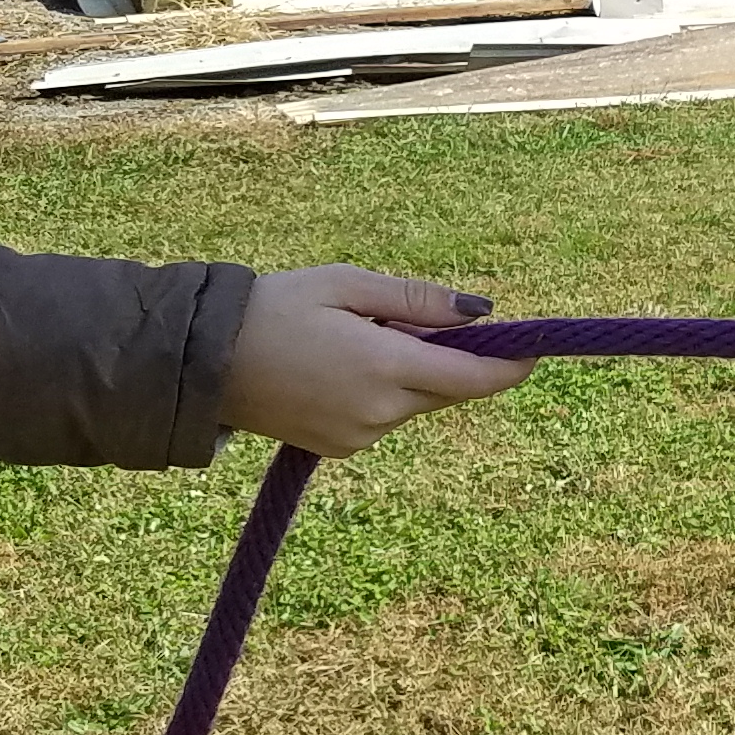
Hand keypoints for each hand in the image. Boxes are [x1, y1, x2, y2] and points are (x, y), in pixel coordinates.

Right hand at [216, 266, 529, 456]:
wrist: (200, 361)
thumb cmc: (274, 309)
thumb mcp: (347, 285)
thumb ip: (417, 301)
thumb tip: (482, 311)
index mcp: (385, 367)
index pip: (473, 379)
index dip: (510, 367)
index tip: (534, 349)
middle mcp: (379, 411)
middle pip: (447, 390)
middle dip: (447, 359)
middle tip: (402, 320)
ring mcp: (360, 436)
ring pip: (415, 403)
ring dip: (408, 374)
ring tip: (351, 340)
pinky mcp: (341, 449)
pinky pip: (384, 417)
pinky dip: (381, 393)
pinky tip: (336, 369)